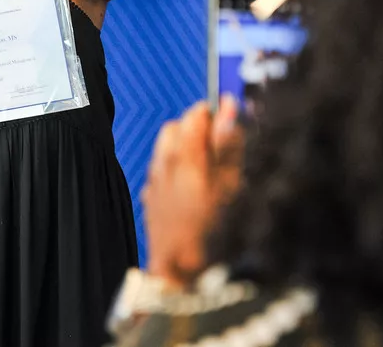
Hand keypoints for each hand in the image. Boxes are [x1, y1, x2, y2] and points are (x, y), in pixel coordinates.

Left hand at [141, 95, 242, 288]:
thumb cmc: (211, 233)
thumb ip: (229, 145)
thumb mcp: (231, 186)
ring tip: (208, 168)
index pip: (196, 114)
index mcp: (184, 155)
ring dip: (185, 148)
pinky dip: (176, 168)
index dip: (216, 113)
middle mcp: (163, 163)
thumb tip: (230, 108)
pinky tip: (193, 187)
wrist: (180, 273)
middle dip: (198, 129)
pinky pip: (161, 170)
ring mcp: (154, 181)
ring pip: (166, 148)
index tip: (232, 120)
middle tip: (222, 146)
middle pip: (176, 127)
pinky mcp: (151, 198)